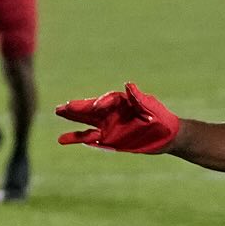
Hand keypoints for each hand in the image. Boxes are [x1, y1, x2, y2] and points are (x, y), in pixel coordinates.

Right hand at [55, 83, 179, 153]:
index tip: (95, 107)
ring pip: (85, 122)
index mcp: (120, 102)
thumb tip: (129, 85)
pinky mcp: (108, 139)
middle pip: (89, 109)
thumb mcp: (150, 107)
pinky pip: (89, 138)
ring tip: (57, 114)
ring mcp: (108, 126)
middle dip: (75, 108)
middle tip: (60, 107)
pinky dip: (76, 138)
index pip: (106, 101)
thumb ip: (138, 98)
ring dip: (72, 119)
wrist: (167, 135)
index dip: (100, 103)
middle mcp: (111, 113)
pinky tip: (62, 139)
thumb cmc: (160, 117)